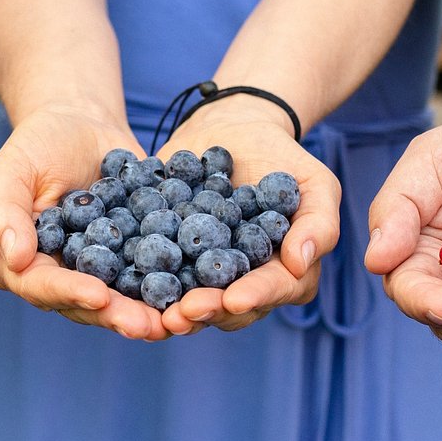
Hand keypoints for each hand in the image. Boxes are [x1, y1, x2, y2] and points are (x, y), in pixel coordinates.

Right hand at [0, 105, 167, 339]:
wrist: (81, 123)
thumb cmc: (37, 144)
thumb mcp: (10, 169)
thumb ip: (5, 212)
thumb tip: (15, 259)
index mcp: (17, 264)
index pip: (41, 286)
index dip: (70, 293)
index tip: (99, 296)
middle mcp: (57, 277)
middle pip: (85, 304)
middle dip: (116, 315)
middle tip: (147, 326)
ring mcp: (96, 273)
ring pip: (120, 300)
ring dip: (148, 313)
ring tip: (175, 321)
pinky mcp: (129, 260)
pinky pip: (149, 278)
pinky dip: (171, 288)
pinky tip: (196, 294)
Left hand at [156, 100, 338, 334]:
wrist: (232, 127)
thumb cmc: (283, 158)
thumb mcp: (316, 184)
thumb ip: (319, 225)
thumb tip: (299, 264)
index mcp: (281, 275)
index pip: (270, 290)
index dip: (253, 296)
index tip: (235, 298)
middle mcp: (240, 283)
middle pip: (226, 308)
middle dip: (206, 312)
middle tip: (183, 313)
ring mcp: (201, 274)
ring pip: (188, 301)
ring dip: (170, 310)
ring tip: (156, 311)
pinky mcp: (167, 256)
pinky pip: (152, 273)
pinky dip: (138, 282)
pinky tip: (122, 283)